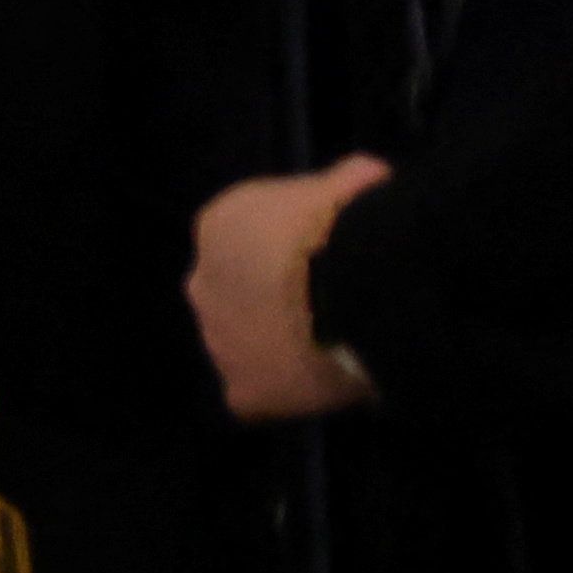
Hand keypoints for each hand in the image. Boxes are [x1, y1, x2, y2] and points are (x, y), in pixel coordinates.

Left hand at [187, 158, 392, 421]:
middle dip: (280, 299)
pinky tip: (331, 384)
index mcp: (219, 226)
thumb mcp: (350, 184)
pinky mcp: (243, 389)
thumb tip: (370, 176)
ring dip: (284, 346)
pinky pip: (264, 396)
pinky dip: (293, 393)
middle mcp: (202, 282)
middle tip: (334, 306)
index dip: (298, 251)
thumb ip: (349, 182)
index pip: (254, 240)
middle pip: (242, 293)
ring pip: (250, 345)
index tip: (335, 259)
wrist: (347, 285)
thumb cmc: (345, 224)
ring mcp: (218, 340)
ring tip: (337, 348)